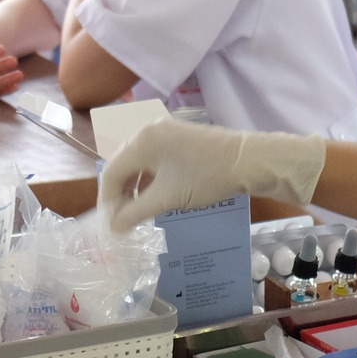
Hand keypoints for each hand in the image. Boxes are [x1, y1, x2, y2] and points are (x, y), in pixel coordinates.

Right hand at [98, 120, 326, 232]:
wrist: (248, 160)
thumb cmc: (206, 178)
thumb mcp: (167, 198)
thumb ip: (135, 213)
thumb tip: (114, 228)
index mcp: (140, 141)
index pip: (111, 173)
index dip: (108, 202)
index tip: (111, 226)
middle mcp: (147, 130)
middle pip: (121, 165)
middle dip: (118, 194)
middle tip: (121, 220)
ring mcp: (164, 131)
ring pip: (137, 162)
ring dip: (133, 187)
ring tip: (135, 211)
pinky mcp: (178, 137)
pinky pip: (152, 158)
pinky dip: (148, 177)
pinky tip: (153, 194)